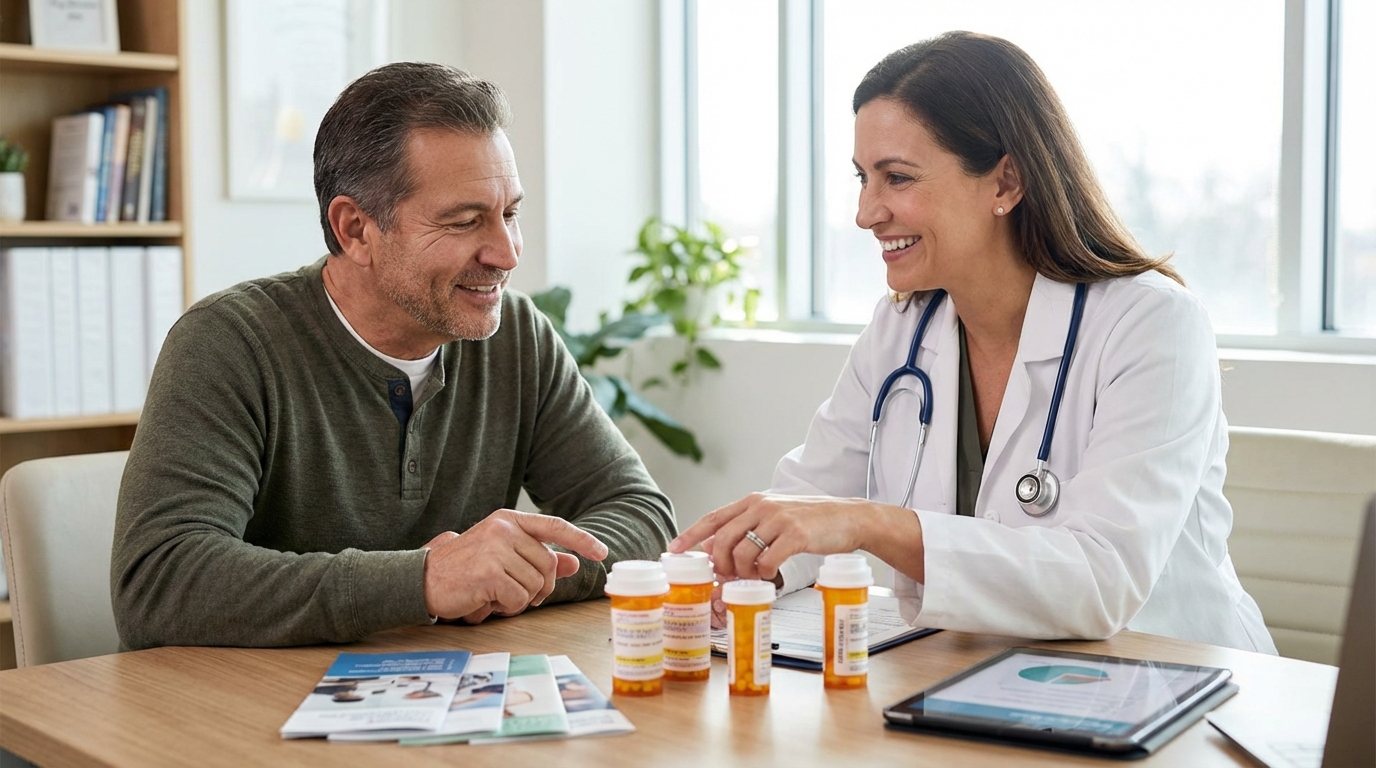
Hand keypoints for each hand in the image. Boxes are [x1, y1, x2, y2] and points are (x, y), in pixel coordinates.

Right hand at [422, 509, 607, 621]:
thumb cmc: (464, 568)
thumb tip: (574, 563)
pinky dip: (506, 607)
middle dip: (541, 588)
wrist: (422, 578)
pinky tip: (487, 601)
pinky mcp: (489, 572)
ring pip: (536, 585)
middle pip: (549, 565)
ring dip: (520, 600)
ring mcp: (496, 549)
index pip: (555, 526)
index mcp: (509, 520)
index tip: (602, 552)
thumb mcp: (503, 556)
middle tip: (518, 595)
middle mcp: (504, 529)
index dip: (582, 539)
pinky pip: (518, 599)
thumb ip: (538, 558)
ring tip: (495, 595)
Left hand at [670, 492, 922, 582]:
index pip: (714, 518)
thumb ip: (748, 527)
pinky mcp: (796, 535)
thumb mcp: (775, 517)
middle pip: (723, 539)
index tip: (674, 550)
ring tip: (754, 578)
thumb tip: (716, 548)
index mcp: (754, 501)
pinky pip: (767, 561)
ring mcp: (779, 519)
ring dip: (742, 572)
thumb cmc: (811, 521)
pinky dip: (764, 574)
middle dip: (718, 564)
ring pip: (742, 552)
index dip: (691, 535)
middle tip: (726, 578)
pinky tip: (772, 575)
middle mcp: (763, 506)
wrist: (850, 518)